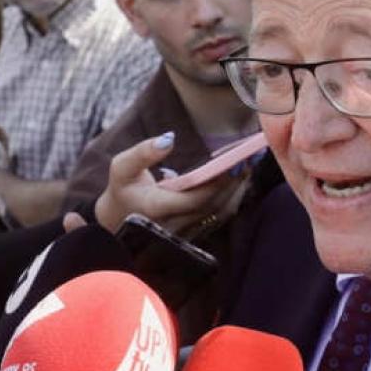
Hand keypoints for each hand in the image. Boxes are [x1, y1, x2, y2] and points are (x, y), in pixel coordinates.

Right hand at [95, 134, 245, 234]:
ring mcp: (188, 232)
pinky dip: (234, 195)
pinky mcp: (196, 232)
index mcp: (157, 209)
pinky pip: (221, 215)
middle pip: (215, 205)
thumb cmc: (123, 191)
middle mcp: (175, 225)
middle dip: (235, 181)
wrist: (119, 223)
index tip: (234, 160)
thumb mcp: (122, 168)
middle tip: (251, 155)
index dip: (218, 182)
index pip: (195, 199)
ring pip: (222, 212)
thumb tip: (168, 138)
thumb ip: (143, 153)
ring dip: (239, 188)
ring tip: (250, 161)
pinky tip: (240, 176)